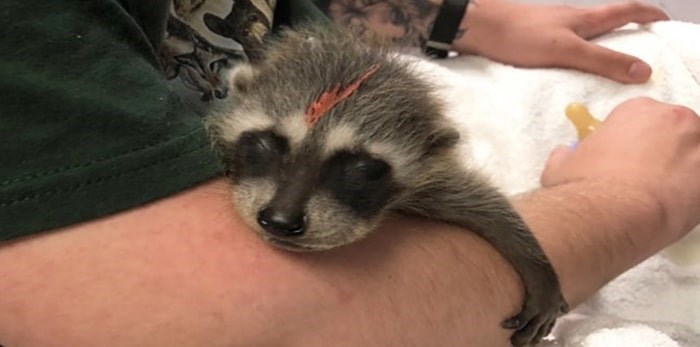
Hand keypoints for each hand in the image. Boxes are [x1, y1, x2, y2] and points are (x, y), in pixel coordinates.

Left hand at [454, 0, 668, 83]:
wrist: (475, 28)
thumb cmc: (518, 35)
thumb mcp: (566, 50)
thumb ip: (602, 60)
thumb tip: (643, 71)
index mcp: (583, 19)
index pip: (626, 11)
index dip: (648, 15)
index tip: (665, 22)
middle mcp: (569, 20)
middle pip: (606, 22)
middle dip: (627, 32)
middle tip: (642, 48)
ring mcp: (550, 30)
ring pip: (583, 36)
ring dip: (600, 47)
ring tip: (609, 67)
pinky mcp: (531, 42)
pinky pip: (562, 50)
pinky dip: (575, 59)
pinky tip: (568, 75)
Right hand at [541, 97, 699, 238]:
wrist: (609, 217)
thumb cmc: (584, 186)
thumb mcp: (562, 164)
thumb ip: (569, 154)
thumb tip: (565, 154)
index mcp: (638, 110)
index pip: (643, 118)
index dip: (635, 140)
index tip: (627, 158)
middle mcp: (675, 121)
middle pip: (677, 131)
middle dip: (666, 152)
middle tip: (648, 178)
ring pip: (695, 156)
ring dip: (684, 172)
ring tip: (662, 196)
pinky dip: (692, 193)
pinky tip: (673, 209)